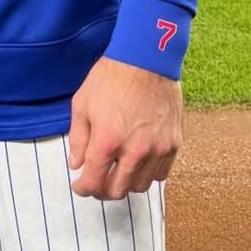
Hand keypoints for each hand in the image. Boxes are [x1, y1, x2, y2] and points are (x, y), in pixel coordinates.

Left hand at [66, 56, 182, 200]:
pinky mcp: (174, 143)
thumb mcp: (82, 104)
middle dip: (102, 190)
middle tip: (97, 180)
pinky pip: (161, 174)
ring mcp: (157, 149)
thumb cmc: (111, 78)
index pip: (93, 182)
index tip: (80, 184)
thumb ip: (78, 139)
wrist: (146, 59)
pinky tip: (138, 162)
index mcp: (107, 142)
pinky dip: (147, 174)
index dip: (83, 188)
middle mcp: (134, 151)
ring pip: (140, 186)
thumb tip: (76, 164)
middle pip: (117, 191)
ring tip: (118, 171)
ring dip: (125, 183)